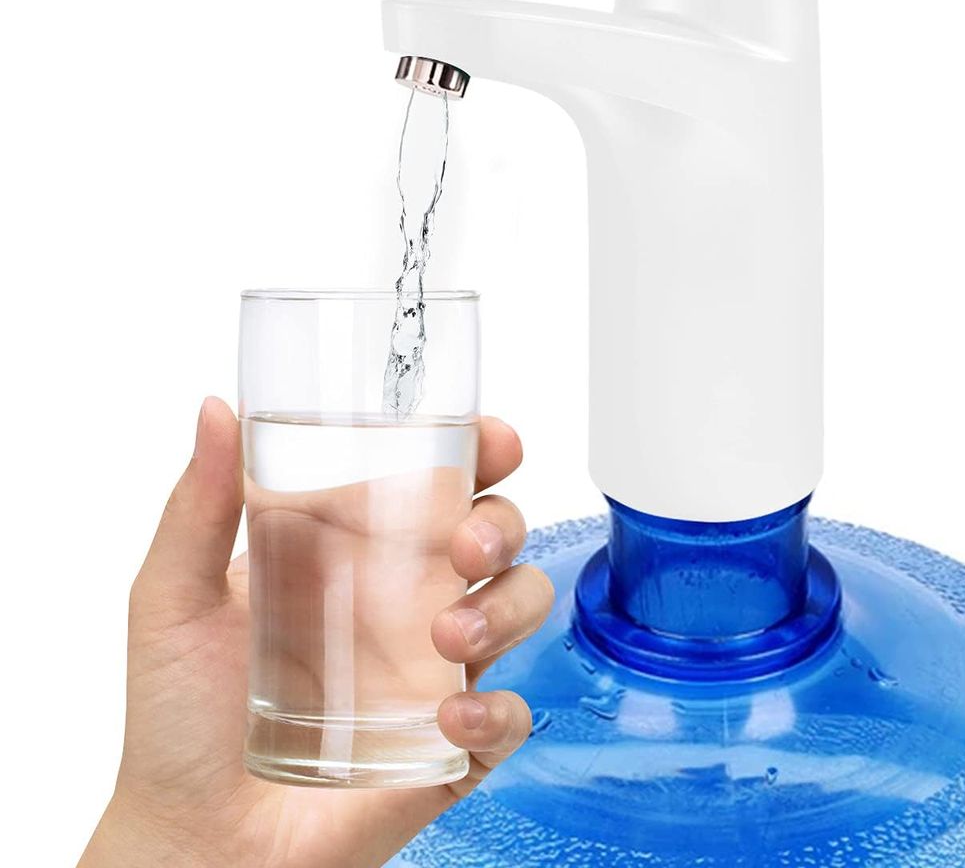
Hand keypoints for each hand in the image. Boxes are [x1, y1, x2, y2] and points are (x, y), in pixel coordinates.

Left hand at [79, 398, 552, 867]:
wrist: (191, 841)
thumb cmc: (178, 718)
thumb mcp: (174, 598)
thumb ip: (198, 505)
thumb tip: (216, 409)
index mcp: (357, 551)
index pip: (439, 480)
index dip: (484, 450)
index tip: (492, 442)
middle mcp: (406, 600)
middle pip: (497, 532)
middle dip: (504, 522)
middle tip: (466, 546)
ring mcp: (433, 671)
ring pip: (521, 607)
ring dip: (508, 607)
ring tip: (450, 636)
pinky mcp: (448, 745)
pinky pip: (509, 716)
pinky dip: (499, 711)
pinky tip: (452, 718)